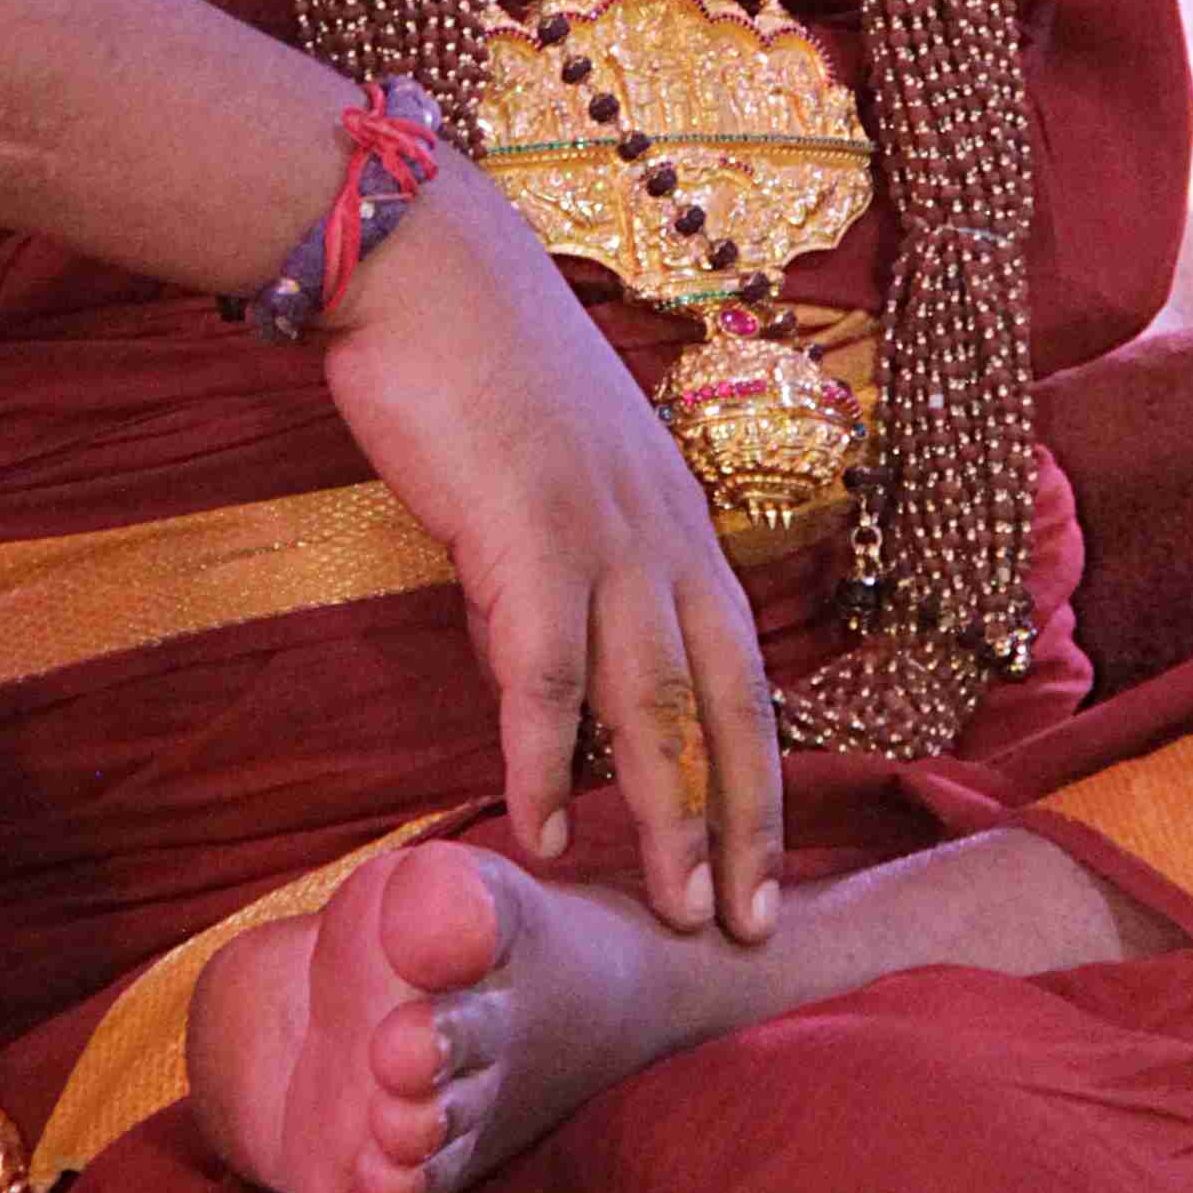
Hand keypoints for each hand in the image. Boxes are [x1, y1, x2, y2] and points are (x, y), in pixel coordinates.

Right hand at [317, 150, 783, 941]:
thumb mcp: (554, 476)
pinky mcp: (526, 529)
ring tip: (678, 912)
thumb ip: (572, 568)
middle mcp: (663, 532)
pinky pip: (546, 670)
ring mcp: (602, 531)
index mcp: (677, 521)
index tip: (768, 872)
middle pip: (726, 702)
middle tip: (752, 929)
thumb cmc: (476, 367)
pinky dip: (545, 759)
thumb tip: (556, 670)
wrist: (424, 263)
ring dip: (670, 815)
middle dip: (744, 825)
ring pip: (655, 701)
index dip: (761, 778)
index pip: (744, 673)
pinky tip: (542, 831)